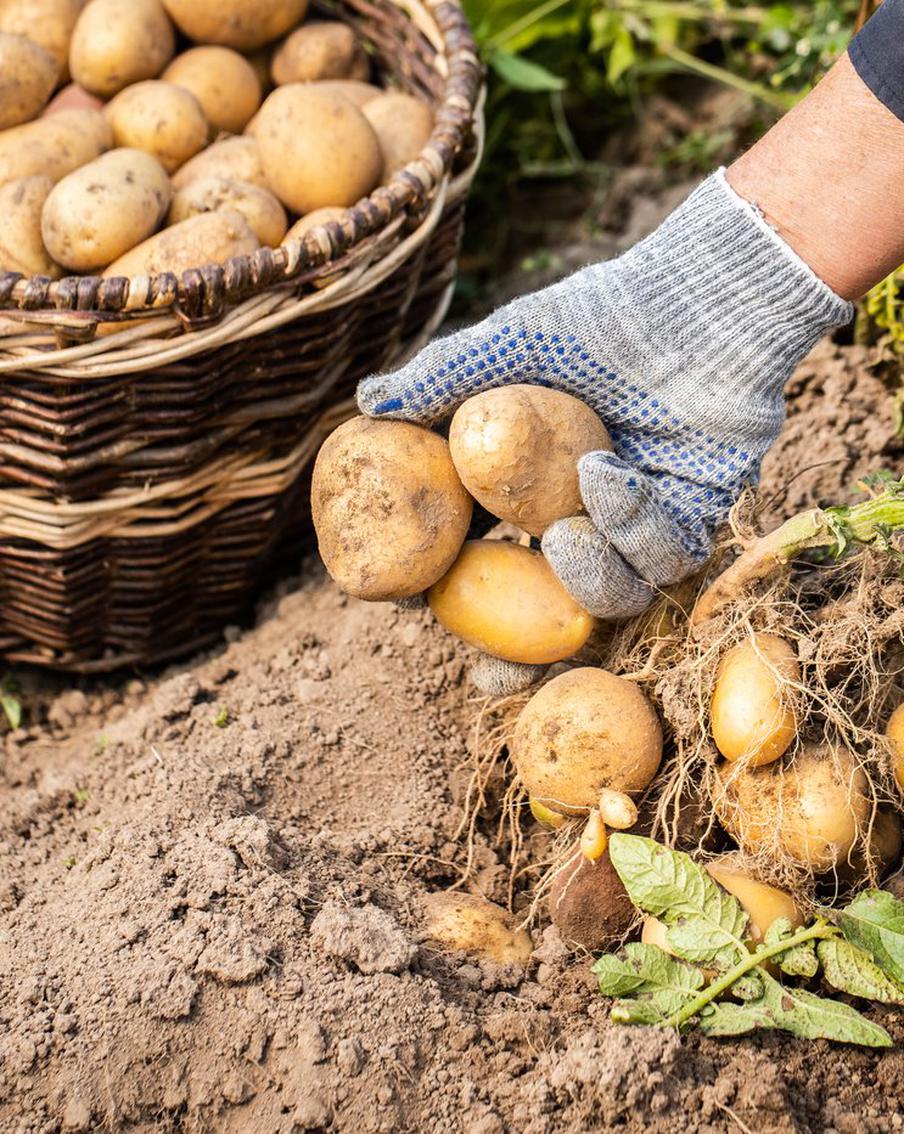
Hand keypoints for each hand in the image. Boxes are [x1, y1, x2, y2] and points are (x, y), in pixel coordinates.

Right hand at [360, 171, 851, 622]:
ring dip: (583, 576)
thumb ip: (442, 377)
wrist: (694, 297)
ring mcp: (639, 518)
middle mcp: (582, 510)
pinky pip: (665, 558)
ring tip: (561, 534)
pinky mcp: (695, 514)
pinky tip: (609, 473)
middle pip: (546, 599)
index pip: (481, 551)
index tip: (414, 601)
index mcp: (531, 483)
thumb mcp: (509, 346)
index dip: (448, 585)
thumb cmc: (599, 317)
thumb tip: (366, 402)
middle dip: (520, 638)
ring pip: (611, 592)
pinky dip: (631, 529)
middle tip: (492, 657)